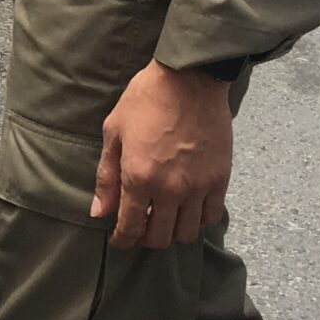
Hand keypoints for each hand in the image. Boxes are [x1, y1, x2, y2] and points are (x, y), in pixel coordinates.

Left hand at [91, 61, 233, 248]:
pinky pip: (211, 217)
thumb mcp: (114, 132)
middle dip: (146, 238)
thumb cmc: (145, 100)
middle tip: (141, 227)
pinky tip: (188, 207)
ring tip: (165, 216)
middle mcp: (170, 190)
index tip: (119, 240)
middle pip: (160, 238)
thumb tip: (99, 212)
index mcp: (139, 178)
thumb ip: (107, 176)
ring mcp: (198, 187)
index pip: (130, 227)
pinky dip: (199, 219)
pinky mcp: (220, 180)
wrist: (189, 80)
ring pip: (187, 233)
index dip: (122, 239)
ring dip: (173, 231)